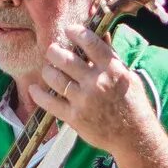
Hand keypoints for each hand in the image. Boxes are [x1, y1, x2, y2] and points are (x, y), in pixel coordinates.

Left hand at [28, 24, 156, 154]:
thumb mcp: (127, 76)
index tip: (69, 30)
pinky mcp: (74, 117)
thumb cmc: (133, 104)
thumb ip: (111, 56)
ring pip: (55, 78)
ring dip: (47, 70)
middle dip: (54, 51)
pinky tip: (34, 88)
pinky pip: (49, 102)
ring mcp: (84, 100)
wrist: (134, 136)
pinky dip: (38, 94)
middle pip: (66, 59)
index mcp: (112, 70)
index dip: (77, 32)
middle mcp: (97, 83)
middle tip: (52, 51)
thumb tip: (101, 33)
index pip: (91, 43)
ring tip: (48, 69)